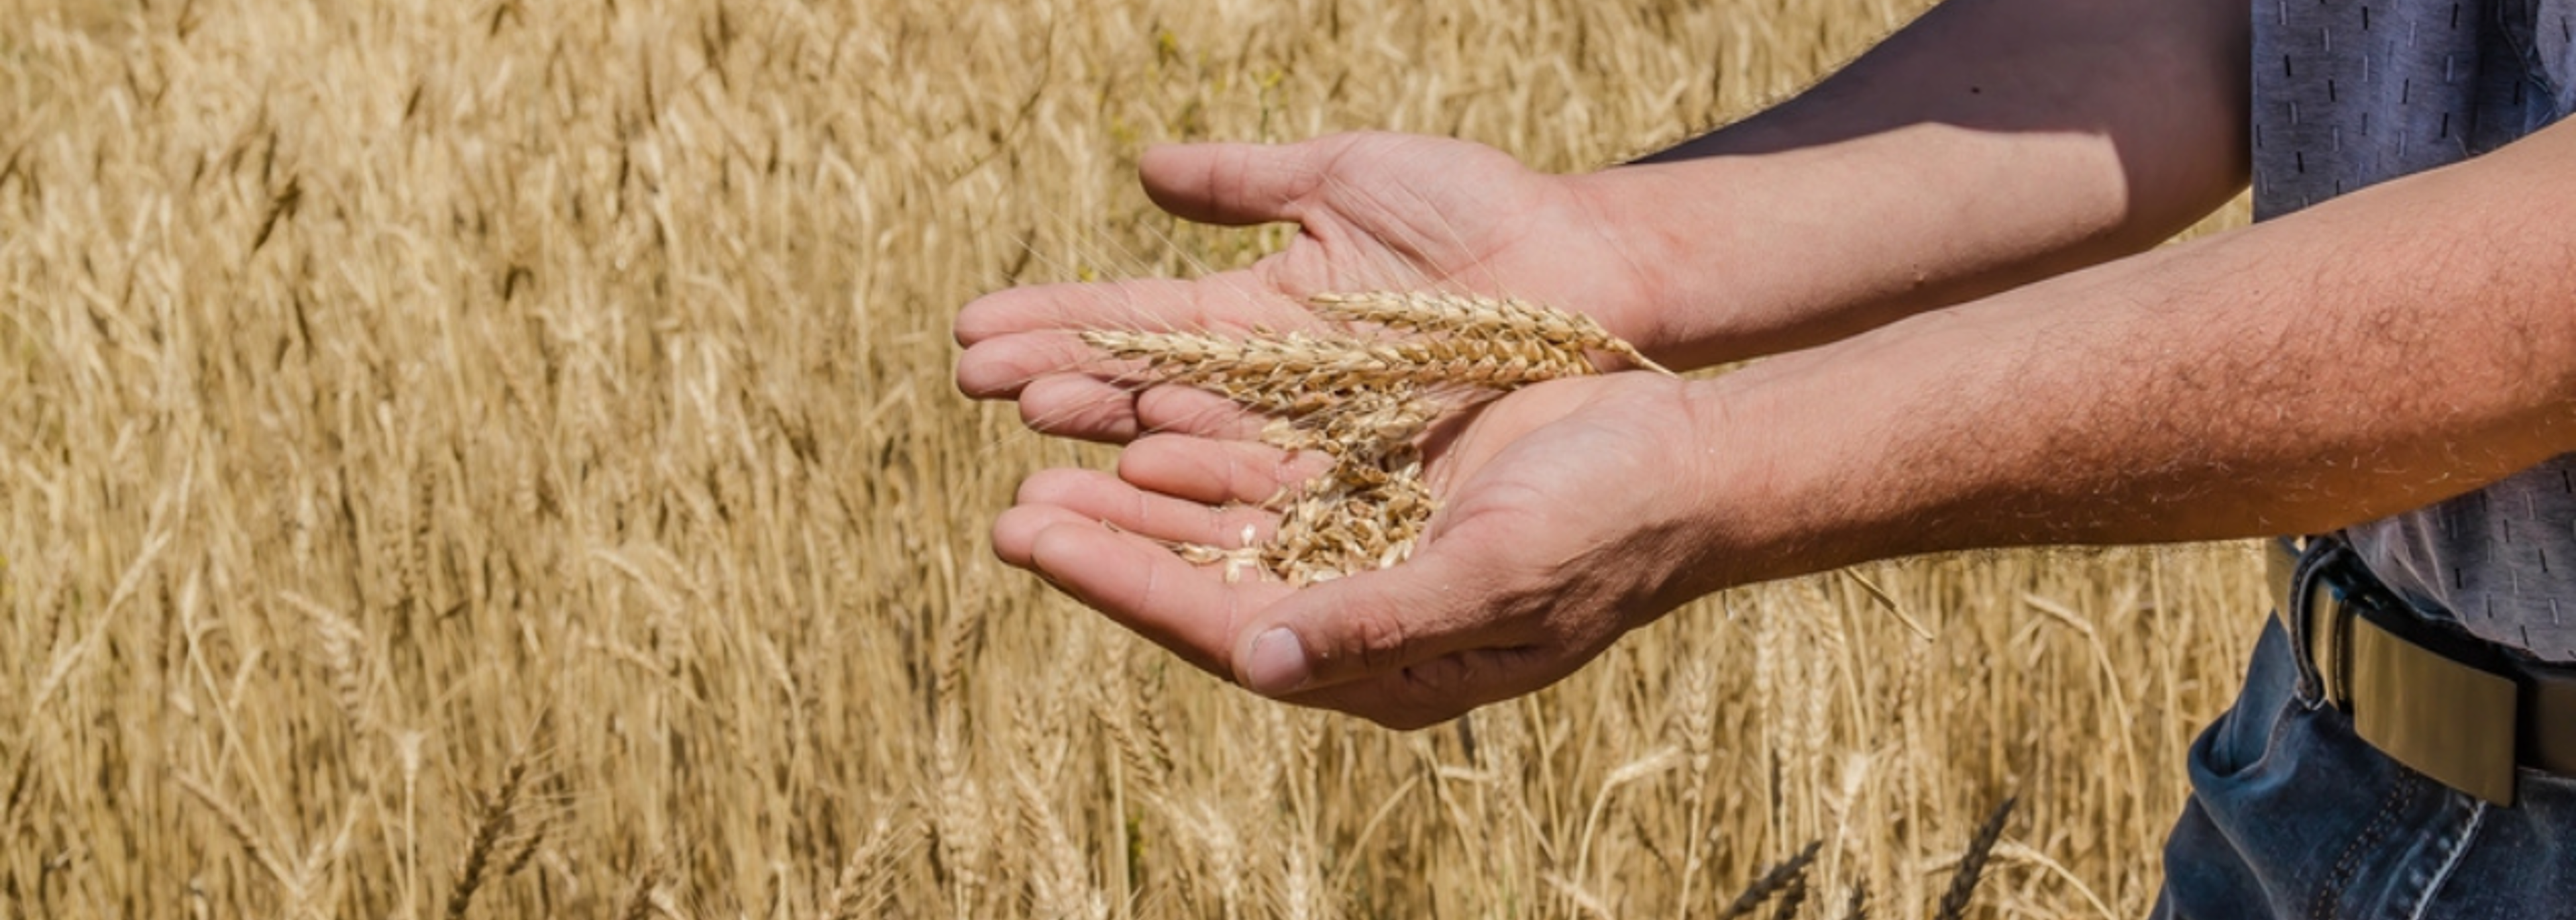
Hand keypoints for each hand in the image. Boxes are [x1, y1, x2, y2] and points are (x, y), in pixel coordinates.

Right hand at [954, 131, 1670, 443]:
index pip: (1133, 323)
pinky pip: (1271, 476)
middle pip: (1142, 390)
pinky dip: (1204, 474)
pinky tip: (1134, 467)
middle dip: (1058, 387)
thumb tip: (1142, 168)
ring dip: (1108, 440)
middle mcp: (1271, 382)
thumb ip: (1245, 180)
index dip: (1057, 326)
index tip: (972, 329)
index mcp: (1257, 309)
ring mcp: (1313, 429)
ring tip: (1027, 433)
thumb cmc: (1481, 211)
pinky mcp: (1365, 466)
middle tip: (969, 387)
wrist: (1589, 268)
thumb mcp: (1349, 174)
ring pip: (1190, 440)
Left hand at [992, 372, 1733, 728]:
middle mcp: (1358, 616)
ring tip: (1053, 455)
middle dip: (1107, 542)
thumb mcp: (1495, 574)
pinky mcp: (1382, 490)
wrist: (1691, 463)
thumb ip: (1377, 622)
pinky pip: (1273, 470)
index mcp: (1380, 666)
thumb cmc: (1609, 528)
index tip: (1028, 536)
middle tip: (1011, 509)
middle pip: (1203, 579)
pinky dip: (1209, 446)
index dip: (1118, 582)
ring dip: (1144, 493)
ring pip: (1228, 524)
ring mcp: (1368, 551)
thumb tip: (1254, 660)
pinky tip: (1148, 416)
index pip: (1217, 626)